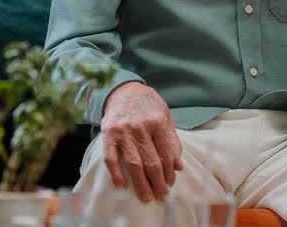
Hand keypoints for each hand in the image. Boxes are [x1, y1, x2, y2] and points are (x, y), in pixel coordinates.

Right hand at [100, 81, 182, 201]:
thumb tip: (178, 166)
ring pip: (133, 164)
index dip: (169, 172)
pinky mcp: (108, 134)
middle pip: (151, 163)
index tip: (170, 184)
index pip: (166, 155)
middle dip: (157, 183)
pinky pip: (111, 158)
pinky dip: (116, 174)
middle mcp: (140, 128)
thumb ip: (172, 140)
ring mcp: (123, 132)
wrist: (123, 90)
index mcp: (157, 122)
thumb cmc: (147, 105)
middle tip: (161, 196)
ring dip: (141, 184)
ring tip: (147, 197)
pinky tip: (122, 186)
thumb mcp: (165, 116)